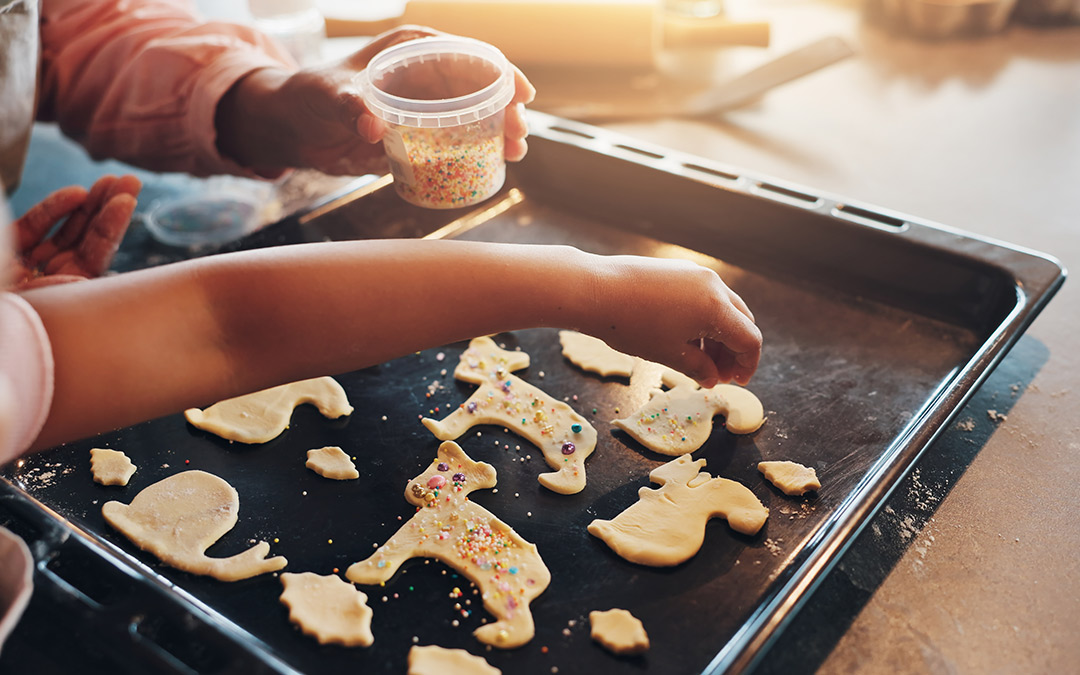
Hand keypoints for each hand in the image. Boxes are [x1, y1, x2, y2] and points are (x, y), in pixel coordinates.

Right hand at [9, 175, 139, 289]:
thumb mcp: (33, 302)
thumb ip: (56, 290)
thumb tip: (83, 281)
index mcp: (64, 293)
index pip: (96, 257)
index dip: (111, 229)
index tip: (127, 201)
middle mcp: (54, 278)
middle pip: (89, 240)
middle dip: (109, 209)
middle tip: (131, 182)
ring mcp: (34, 262)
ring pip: (69, 229)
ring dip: (90, 204)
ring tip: (111, 180)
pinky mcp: (12, 246)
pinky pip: (36, 225)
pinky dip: (54, 208)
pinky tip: (76, 193)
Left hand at [216, 26, 536, 175]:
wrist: (293, 129)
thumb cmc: (307, 96)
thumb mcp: (327, 94)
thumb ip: (349, 105)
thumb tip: (373, 127)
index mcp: (410, 50)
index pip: (466, 54)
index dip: (499, 72)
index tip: (520, 94)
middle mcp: (423, 75)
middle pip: (478, 88)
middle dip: (505, 109)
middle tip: (518, 134)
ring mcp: (424, 108)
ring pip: (473, 116)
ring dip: (497, 132)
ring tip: (515, 152)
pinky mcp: (418, 137)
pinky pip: (455, 142)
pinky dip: (476, 152)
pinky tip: (495, 166)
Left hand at [589, 255, 761, 386]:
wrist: (594, 290)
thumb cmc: (631, 325)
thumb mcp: (668, 353)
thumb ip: (698, 368)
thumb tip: (712, 379)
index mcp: (716, 307)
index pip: (749, 339)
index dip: (747, 364)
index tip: (736, 381)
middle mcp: (712, 285)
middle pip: (740, 320)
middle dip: (733, 350)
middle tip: (718, 374)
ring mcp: (695, 273)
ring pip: (722, 307)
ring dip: (718, 335)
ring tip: (699, 359)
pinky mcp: (677, 269)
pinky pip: (703, 295)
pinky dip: (702, 318)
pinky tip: (684, 336)